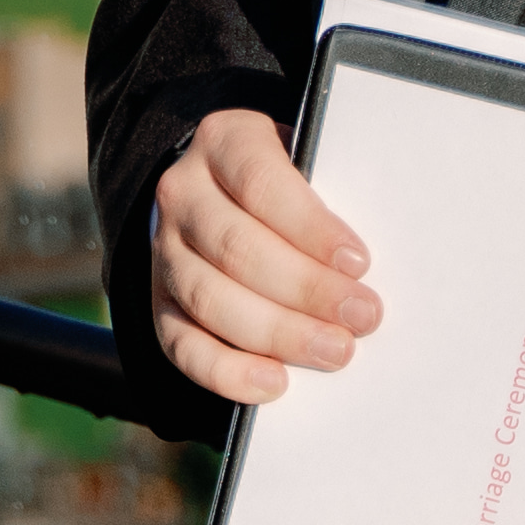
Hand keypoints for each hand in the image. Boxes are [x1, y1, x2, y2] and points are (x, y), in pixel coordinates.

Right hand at [149, 106, 378, 400]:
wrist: (226, 191)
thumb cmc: (289, 184)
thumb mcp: (309, 162)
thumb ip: (331, 198)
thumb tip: (365, 268)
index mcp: (224, 141)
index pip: (261, 182)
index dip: (310, 226)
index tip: (359, 262)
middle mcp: (183, 192)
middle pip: (236, 246)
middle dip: (306, 289)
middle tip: (362, 316)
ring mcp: (165, 249)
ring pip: (208, 297)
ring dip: (277, 333)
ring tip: (334, 351)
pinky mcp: (159, 301)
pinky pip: (180, 344)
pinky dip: (226, 371)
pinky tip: (273, 383)